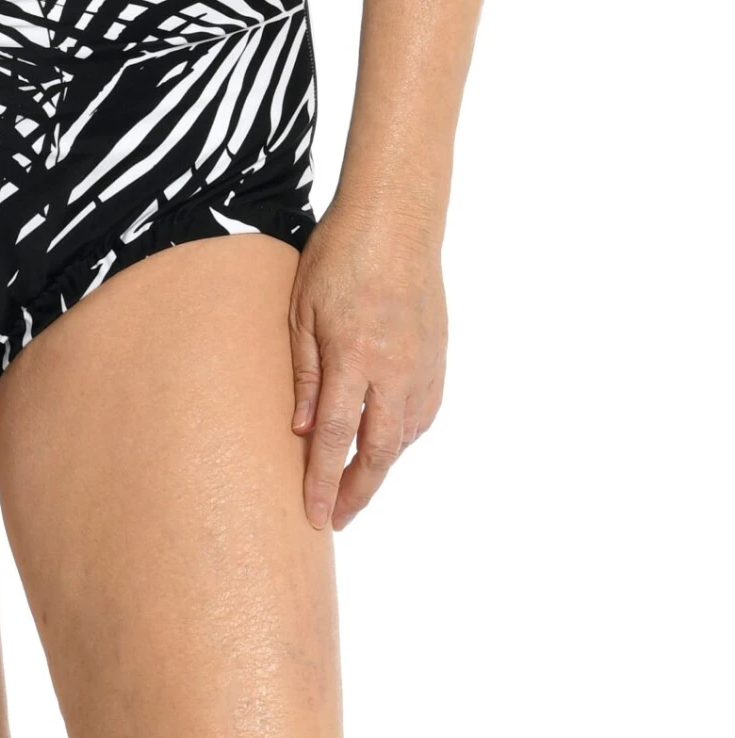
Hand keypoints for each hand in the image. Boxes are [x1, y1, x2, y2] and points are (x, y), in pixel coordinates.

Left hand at [288, 201, 446, 531]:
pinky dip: (404, 436)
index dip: (322, 480)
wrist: (396, 221)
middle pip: (378, 450)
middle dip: (357, 491)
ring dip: (381, 464)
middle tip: (336, 516)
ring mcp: (422, 364)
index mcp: (353, 355)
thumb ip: (304, 372)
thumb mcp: (302, 309)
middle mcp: (393, 368)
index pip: (334, 436)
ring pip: (405, 436)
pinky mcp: (438, 356)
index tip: (314, 515)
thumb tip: (299, 429)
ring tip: (355, 482)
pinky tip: (389, 442)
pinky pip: (424, 413)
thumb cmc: (340, 255)